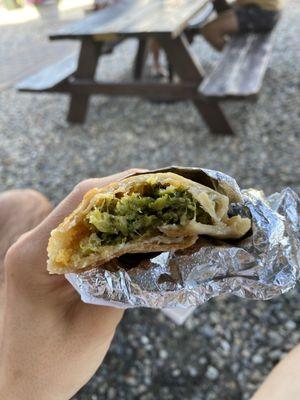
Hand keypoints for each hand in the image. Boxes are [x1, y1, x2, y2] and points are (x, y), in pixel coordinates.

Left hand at [0, 169, 145, 399]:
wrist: (21, 385)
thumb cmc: (50, 366)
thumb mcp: (93, 327)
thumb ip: (123, 284)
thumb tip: (156, 250)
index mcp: (33, 256)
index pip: (80, 203)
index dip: (122, 187)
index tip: (158, 183)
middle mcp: (34, 244)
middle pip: (84, 201)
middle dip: (127, 192)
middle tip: (166, 192)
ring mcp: (42, 250)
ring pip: (87, 213)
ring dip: (122, 207)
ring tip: (159, 206)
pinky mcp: (54, 259)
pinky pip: (87, 232)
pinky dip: (115, 227)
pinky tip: (138, 230)